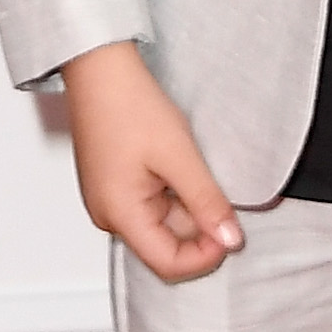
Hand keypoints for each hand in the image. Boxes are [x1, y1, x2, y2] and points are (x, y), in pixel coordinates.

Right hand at [61, 40, 247, 281]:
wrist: (100, 67)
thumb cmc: (127, 103)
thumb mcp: (179, 155)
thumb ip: (206, 202)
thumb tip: (230, 239)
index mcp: (118, 214)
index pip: (168, 264)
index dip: (206, 255)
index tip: (232, 233)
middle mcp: (108, 214)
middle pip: (165, 246)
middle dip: (198, 228)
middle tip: (219, 194)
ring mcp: (109, 200)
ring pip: (161, 224)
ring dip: (187, 207)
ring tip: (195, 170)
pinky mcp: (114, 185)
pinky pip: (151, 204)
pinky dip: (174, 194)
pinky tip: (181, 167)